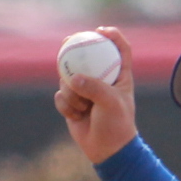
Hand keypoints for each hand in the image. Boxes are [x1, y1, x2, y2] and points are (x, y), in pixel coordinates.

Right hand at [54, 27, 140, 165]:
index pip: (120, 50)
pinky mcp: (72, 101)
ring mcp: (85, 90)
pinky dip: (66, 105)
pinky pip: (61, 95)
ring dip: (72, 93)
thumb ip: (94, 88)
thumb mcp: (111, 103)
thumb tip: (73, 77)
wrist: (106, 149)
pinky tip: (77, 116)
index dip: (112, 36)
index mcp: (119, 76)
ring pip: (69, 78)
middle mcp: (102, 80)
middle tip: (67, 41)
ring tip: (83, 107)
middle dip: (75, 47)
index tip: (101, 31)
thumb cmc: (116, 124)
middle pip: (87, 56)